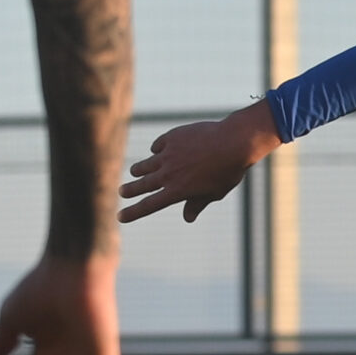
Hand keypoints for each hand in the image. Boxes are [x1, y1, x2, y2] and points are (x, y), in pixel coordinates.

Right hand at [120, 103, 281, 222]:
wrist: (234, 141)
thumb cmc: (228, 171)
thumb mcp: (214, 193)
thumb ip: (197, 204)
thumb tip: (188, 217)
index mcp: (177, 191)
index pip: (149, 205)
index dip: (133, 212)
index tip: (121, 216)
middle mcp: (169, 173)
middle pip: (143, 184)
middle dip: (130, 190)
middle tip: (121, 192)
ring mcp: (169, 154)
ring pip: (147, 164)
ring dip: (139, 169)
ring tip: (134, 172)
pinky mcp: (173, 137)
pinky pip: (158, 145)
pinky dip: (156, 150)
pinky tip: (156, 151)